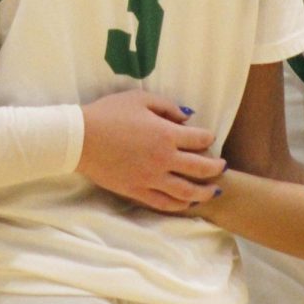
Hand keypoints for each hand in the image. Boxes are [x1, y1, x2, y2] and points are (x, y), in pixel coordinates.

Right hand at [76, 90, 224, 210]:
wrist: (81, 138)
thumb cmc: (108, 113)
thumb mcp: (139, 98)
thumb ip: (167, 106)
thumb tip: (187, 118)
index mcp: (166, 134)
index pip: (199, 139)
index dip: (208, 137)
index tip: (209, 137)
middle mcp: (164, 159)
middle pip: (200, 168)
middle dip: (215, 167)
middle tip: (222, 166)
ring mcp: (151, 178)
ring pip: (187, 191)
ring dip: (204, 191)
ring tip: (213, 190)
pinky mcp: (138, 191)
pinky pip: (165, 203)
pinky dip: (180, 204)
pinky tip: (186, 202)